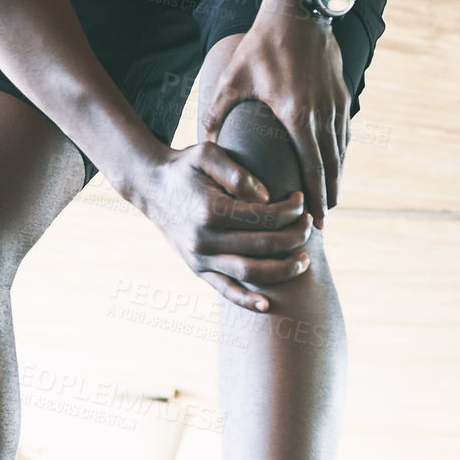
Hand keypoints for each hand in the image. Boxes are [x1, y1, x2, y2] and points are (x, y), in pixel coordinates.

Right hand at [138, 140, 313, 312]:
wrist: (151, 187)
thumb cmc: (185, 168)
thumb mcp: (208, 154)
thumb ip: (237, 173)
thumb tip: (267, 197)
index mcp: (210, 211)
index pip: (264, 217)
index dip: (290, 210)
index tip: (301, 200)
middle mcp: (204, 239)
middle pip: (263, 246)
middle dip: (294, 237)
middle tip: (309, 225)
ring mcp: (201, 259)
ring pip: (250, 273)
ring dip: (283, 270)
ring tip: (304, 261)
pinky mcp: (198, 270)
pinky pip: (225, 291)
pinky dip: (246, 301)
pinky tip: (267, 305)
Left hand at [202, 0, 350, 227]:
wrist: (300, 8)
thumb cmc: (262, 42)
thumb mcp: (233, 76)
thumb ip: (218, 110)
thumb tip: (205, 139)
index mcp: (296, 114)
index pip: (311, 167)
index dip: (315, 197)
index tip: (315, 221)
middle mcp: (321, 113)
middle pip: (331, 167)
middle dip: (328, 198)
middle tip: (323, 224)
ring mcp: (335, 103)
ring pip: (340, 151)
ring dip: (336, 179)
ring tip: (330, 201)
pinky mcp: (342, 93)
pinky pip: (343, 132)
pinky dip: (340, 154)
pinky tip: (334, 167)